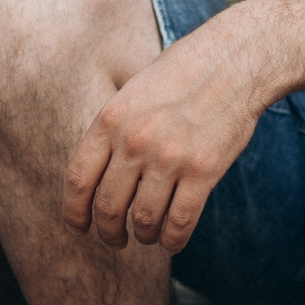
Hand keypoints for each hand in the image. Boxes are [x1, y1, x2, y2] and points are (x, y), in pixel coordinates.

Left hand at [63, 25, 266, 253]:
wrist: (231, 62)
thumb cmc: (179, 76)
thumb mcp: (130, 94)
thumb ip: (111, 132)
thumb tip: (95, 177)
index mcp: (109, 121)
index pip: (78, 179)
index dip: (74, 211)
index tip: (78, 226)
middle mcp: (134, 141)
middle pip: (107, 205)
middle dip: (107, 232)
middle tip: (114, 239)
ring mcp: (169, 157)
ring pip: (143, 218)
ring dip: (141, 235)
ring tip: (144, 236)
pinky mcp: (203, 170)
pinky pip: (181, 221)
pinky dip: (173, 240)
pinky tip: (170, 242)